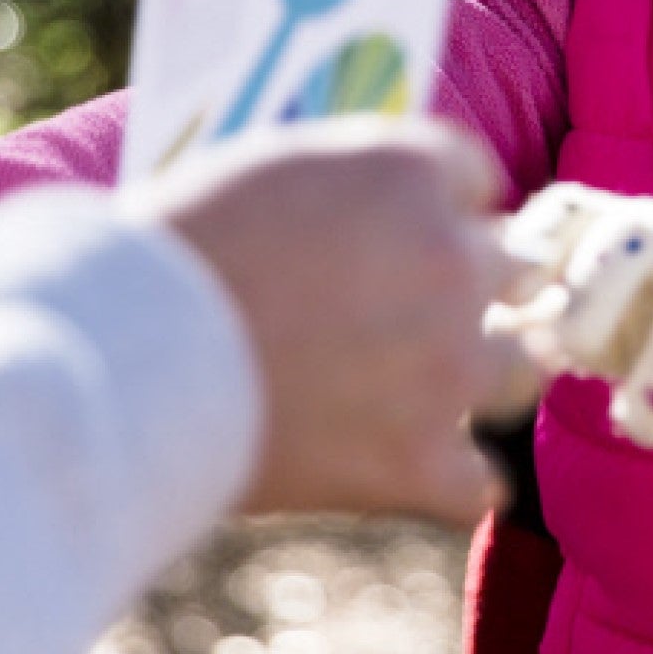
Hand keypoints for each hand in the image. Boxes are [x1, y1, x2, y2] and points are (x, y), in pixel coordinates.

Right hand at [138, 116, 538, 521]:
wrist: (131, 357)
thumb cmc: (176, 251)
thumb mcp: (271, 169)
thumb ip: (351, 180)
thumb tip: (383, 207)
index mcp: (411, 172)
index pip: (476, 179)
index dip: (443, 206)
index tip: (409, 231)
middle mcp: (452, 260)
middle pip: (511, 266)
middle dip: (469, 284)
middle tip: (412, 308)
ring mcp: (447, 364)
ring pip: (520, 367)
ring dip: (480, 375)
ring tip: (429, 387)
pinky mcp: (420, 461)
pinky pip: (483, 483)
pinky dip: (456, 482)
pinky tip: (428, 472)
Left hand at [496, 185, 652, 480]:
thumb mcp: (604, 304)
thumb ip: (533, 317)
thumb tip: (480, 331)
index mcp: (620, 224)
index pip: (565, 211)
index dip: (527, 256)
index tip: (505, 318)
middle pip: (634, 234)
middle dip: (593, 297)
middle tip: (573, 356)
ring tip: (643, 429)